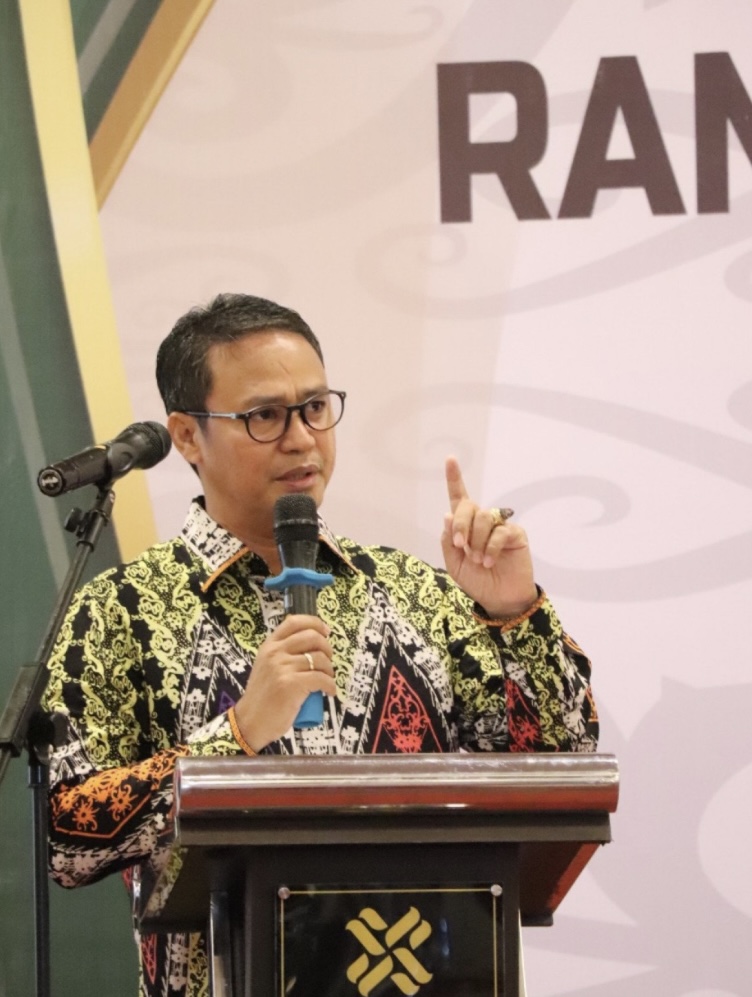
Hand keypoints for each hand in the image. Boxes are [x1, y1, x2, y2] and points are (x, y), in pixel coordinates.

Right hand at [232, 614, 335, 750]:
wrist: (250, 721)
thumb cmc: (262, 696)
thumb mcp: (266, 666)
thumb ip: (282, 653)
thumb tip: (311, 644)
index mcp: (269, 645)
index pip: (294, 622)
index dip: (315, 623)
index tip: (326, 632)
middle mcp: (275, 652)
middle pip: (312, 637)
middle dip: (327, 647)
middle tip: (328, 660)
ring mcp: (283, 668)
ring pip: (319, 659)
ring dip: (330, 669)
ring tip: (327, 679)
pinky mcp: (292, 684)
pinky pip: (321, 678)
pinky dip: (330, 685)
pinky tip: (329, 691)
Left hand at [440, 456, 536, 618]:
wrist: (499, 598)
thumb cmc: (477, 581)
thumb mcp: (454, 564)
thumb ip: (448, 541)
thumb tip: (447, 514)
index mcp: (465, 526)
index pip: (458, 499)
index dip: (454, 478)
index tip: (450, 459)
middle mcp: (482, 522)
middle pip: (468, 507)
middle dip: (460, 525)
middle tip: (461, 546)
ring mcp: (500, 526)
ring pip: (484, 518)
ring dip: (477, 540)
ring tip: (479, 559)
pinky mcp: (515, 534)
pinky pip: (500, 531)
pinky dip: (491, 547)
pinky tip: (490, 561)